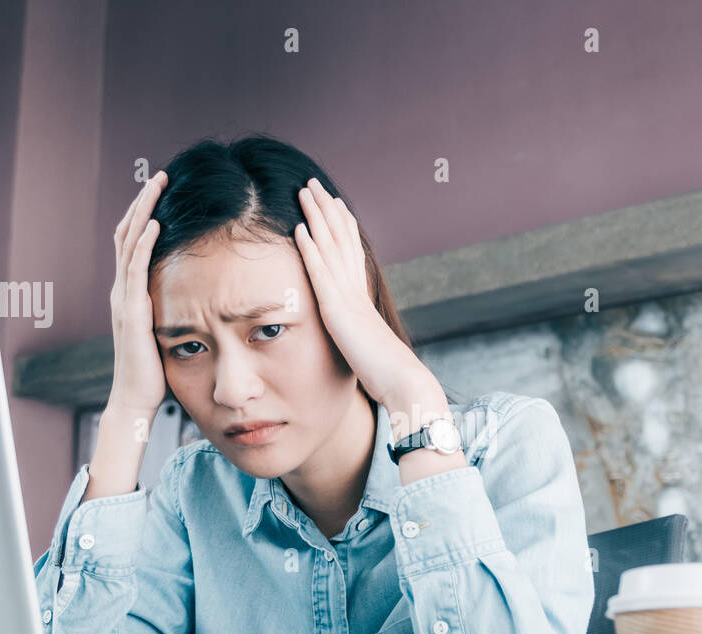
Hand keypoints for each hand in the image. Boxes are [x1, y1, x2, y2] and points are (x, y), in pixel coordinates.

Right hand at [108, 171, 169, 418]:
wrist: (135, 401)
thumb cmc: (154, 372)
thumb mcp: (165, 332)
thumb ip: (172, 311)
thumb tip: (195, 298)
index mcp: (131, 294)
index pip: (134, 244)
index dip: (145, 215)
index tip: (163, 191)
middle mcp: (122, 291)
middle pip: (128, 234)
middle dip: (143, 203)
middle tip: (160, 175)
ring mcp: (124, 300)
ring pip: (129, 244)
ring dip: (143, 211)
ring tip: (157, 185)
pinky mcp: (131, 313)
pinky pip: (135, 271)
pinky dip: (144, 245)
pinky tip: (155, 224)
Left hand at [294, 177, 434, 405]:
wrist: (403, 382)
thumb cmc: (388, 375)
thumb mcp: (368, 350)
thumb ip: (359, 337)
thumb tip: (359, 340)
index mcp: (362, 298)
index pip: (351, 252)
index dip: (341, 225)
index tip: (334, 204)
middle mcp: (356, 290)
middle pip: (341, 239)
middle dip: (327, 209)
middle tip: (314, 184)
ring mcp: (348, 298)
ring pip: (330, 247)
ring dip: (316, 217)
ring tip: (304, 191)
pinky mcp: (337, 311)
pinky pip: (321, 273)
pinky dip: (310, 249)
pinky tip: (299, 229)